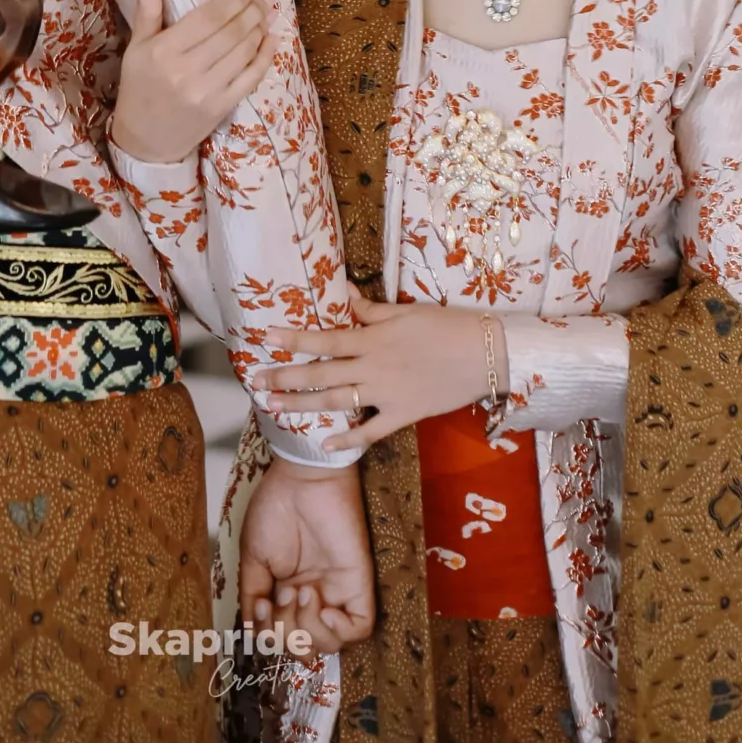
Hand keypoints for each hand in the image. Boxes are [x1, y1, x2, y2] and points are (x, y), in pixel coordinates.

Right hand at [109, 0, 283, 165]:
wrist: (144, 141)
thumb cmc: (139, 88)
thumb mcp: (136, 50)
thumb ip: (146, 14)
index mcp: (164, 51)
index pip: (207, 18)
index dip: (231, 1)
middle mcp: (187, 70)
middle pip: (230, 33)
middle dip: (252, 10)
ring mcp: (207, 91)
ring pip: (243, 52)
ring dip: (260, 29)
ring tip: (268, 13)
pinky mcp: (221, 108)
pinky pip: (250, 78)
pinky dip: (265, 57)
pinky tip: (273, 40)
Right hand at [238, 459, 374, 650]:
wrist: (301, 476)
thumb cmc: (276, 506)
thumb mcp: (253, 559)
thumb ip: (253, 597)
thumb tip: (255, 635)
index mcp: (289, 593)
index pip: (284, 639)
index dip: (271, 637)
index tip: (261, 606)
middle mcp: (315, 597)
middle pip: (306, 647)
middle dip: (288, 634)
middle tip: (283, 595)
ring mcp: (337, 592)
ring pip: (332, 644)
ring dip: (309, 629)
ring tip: (302, 592)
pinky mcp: (359, 583)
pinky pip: (360, 627)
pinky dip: (339, 630)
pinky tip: (322, 606)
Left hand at [250, 289, 507, 444]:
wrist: (484, 354)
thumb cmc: (446, 326)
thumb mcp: (405, 312)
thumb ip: (371, 311)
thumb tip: (345, 296)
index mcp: (373, 338)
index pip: (325, 338)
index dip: (294, 337)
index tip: (265, 335)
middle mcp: (374, 367)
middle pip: (322, 374)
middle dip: (286, 378)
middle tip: (257, 381)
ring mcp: (388, 394)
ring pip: (338, 403)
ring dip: (303, 407)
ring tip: (275, 407)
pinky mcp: (404, 415)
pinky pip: (371, 431)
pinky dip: (348, 439)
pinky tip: (325, 445)